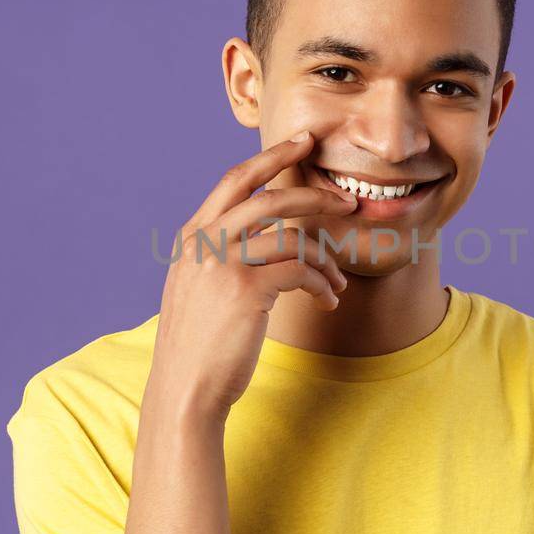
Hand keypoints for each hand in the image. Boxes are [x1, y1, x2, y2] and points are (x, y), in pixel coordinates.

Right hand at [148, 130, 359, 415]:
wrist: (185, 390)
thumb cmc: (199, 345)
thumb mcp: (197, 289)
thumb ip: (220, 256)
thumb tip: (263, 236)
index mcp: (193, 236)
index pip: (235, 179)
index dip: (272, 157)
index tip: (303, 143)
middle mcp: (204, 243)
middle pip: (269, 196)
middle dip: (315, 195)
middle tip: (348, 203)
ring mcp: (222, 264)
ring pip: (291, 236)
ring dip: (325, 258)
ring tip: (339, 281)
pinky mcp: (245, 290)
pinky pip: (300, 271)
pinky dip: (322, 284)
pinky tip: (328, 300)